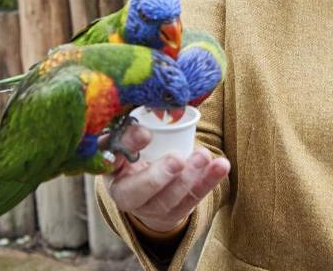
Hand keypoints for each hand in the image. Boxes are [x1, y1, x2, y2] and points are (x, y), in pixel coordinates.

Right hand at [103, 124, 230, 232]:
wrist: (149, 190)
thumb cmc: (136, 155)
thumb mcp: (128, 141)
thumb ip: (131, 130)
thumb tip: (146, 120)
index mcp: (111, 172)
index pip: (112, 160)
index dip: (127, 146)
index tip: (145, 132)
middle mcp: (127, 195)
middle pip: (138, 191)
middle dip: (158, 176)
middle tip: (177, 159)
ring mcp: (152, 208)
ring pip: (169, 198)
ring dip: (189, 177)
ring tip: (203, 156)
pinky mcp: (176, 212)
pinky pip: (194, 198)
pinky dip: (209, 181)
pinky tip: (221, 166)